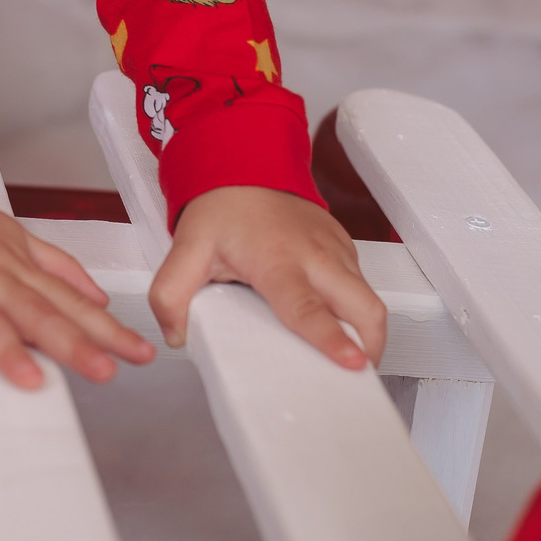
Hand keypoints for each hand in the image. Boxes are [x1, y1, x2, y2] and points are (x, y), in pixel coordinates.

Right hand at [0, 189, 156, 389]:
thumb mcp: (10, 234)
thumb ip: (56, 266)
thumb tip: (99, 296)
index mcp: (14, 264)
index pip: (68, 300)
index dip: (105, 328)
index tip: (139, 353)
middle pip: (33, 309)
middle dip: (71, 341)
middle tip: (104, 371)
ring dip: (4, 346)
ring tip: (30, 380)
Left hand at [150, 186, 385, 370]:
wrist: (245, 163)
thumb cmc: (222, 208)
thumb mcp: (187, 248)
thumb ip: (170, 295)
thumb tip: (176, 335)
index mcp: (278, 261)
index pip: (309, 308)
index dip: (332, 339)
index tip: (353, 363)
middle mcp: (316, 256)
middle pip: (364, 307)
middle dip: (371, 347)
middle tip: (356, 377)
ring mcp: (336, 250)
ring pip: (369, 298)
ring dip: (366, 331)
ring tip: (348, 358)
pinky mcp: (345, 247)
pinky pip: (362, 284)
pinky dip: (358, 309)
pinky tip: (337, 324)